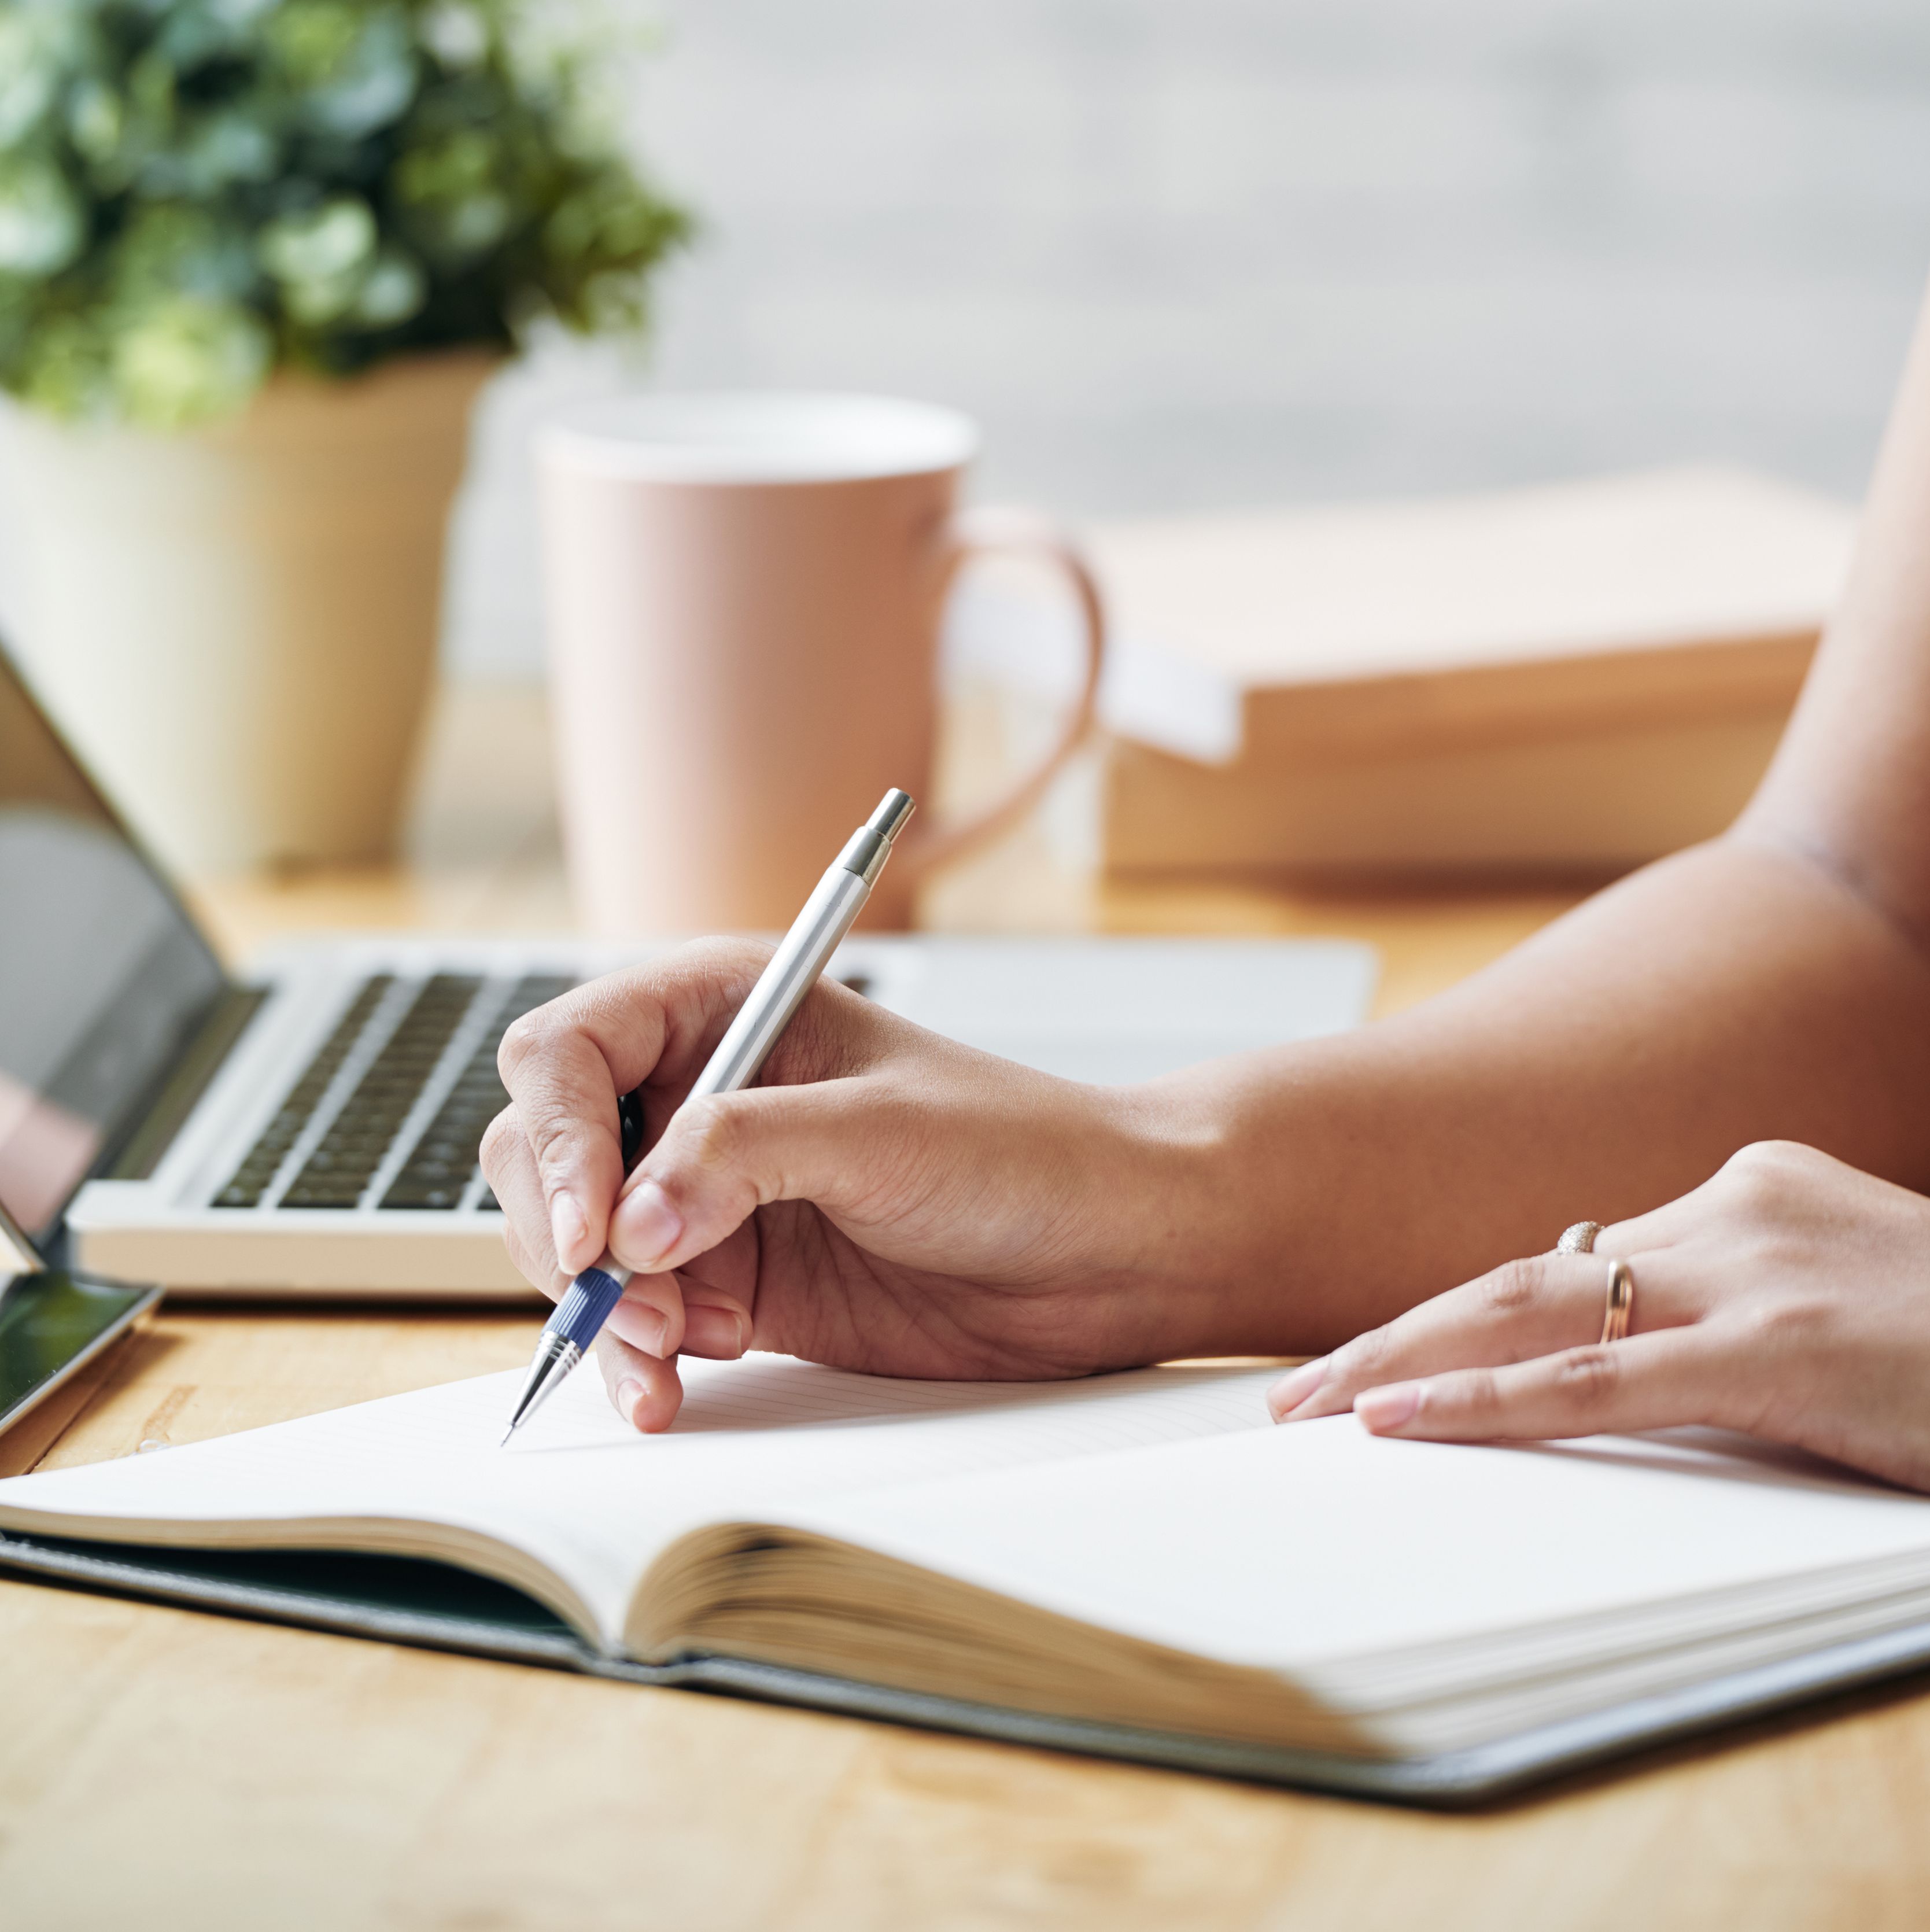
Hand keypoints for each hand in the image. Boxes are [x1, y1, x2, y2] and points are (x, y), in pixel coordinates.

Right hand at [481, 940, 1205, 1431]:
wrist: (1110, 1252)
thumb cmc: (1022, 1150)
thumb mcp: (881, 1131)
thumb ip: (743, 1156)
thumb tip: (627, 1223)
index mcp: (727, 1009)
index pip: (572, 1051)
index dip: (560, 1135)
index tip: (600, 1226)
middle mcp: (701, 1095)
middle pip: (548, 1152)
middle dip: (570, 1233)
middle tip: (631, 1303)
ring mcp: (709, 1194)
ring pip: (581, 1247)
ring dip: (602, 1309)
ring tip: (668, 1355)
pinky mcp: (733, 1280)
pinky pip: (639, 1319)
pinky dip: (635, 1360)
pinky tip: (667, 1390)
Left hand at [1267, 1141, 1929, 1490]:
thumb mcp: (1826, 1300)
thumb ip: (1717, 1304)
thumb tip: (1599, 1325)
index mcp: (1739, 1193)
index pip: (1564, 1258)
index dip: (1454, 1313)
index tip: (1374, 1354)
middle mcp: (1730, 1209)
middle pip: (1518, 1270)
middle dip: (1393, 1331)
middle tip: (1295, 1387)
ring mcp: (1755, 1270)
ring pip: (1534, 1309)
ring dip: (1404, 1360)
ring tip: (1309, 1407)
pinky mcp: (1783, 1349)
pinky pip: (1599, 1379)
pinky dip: (1489, 1401)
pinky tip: (1401, 1422)